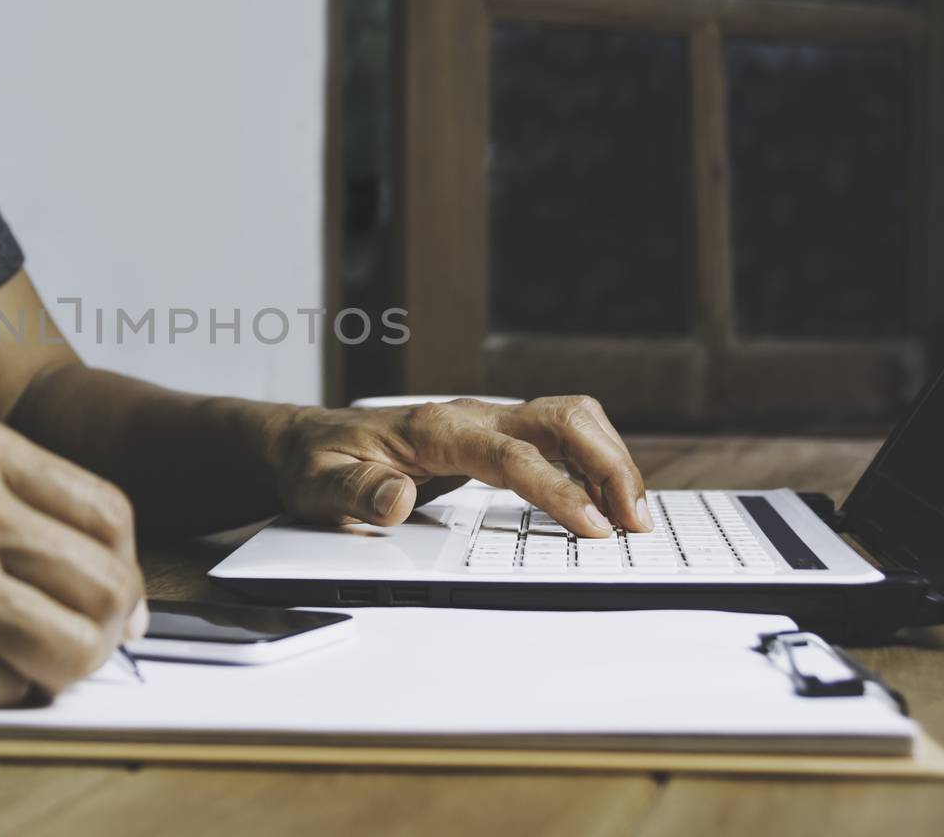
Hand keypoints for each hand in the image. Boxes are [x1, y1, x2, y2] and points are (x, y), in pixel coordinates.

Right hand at [0, 412, 146, 706]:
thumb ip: (20, 510)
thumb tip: (118, 585)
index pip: (107, 511)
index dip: (126, 566)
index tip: (117, 594)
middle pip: (105, 581)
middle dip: (109, 627)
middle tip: (84, 642)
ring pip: (73, 645)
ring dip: (65, 668)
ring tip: (32, 663)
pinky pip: (7, 688)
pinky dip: (1, 692)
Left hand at [268, 396, 649, 537]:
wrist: (308, 442)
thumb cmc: (317, 463)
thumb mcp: (319, 485)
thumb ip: (356, 492)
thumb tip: (398, 499)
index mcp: (434, 429)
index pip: (510, 455)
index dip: (556, 489)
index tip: (591, 526)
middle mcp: (469, 417)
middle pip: (560, 419)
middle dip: (608, 464)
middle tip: (635, 523)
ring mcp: (486, 423)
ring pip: (569, 419)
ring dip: (610, 459)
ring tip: (635, 516)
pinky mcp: (494, 437)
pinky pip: (559, 437)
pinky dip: (594, 462)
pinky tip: (607, 499)